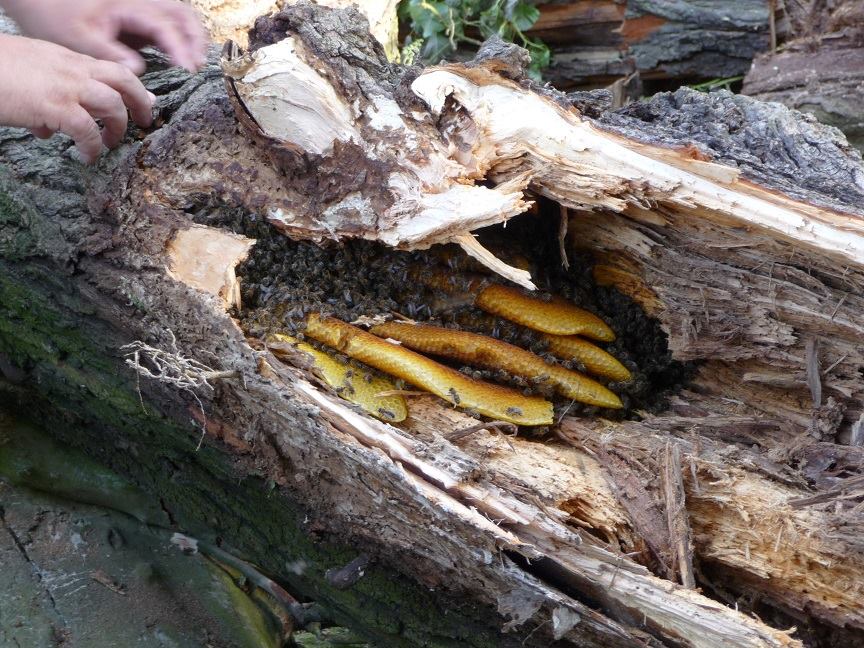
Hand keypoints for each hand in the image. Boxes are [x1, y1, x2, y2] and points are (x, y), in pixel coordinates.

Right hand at [0, 34, 154, 162]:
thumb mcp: (24, 79)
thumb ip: (43, 99)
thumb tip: (47, 131)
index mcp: (64, 58)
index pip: (107, 68)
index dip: (131, 86)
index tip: (144, 99)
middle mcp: (70, 68)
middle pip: (123, 78)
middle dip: (140, 101)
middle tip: (145, 121)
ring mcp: (65, 86)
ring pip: (113, 104)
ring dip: (119, 127)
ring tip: (112, 143)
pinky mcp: (55, 106)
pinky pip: (88, 131)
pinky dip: (93, 147)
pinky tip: (88, 157)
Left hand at [3, 0, 206, 73]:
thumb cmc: (53, 15)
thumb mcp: (80, 39)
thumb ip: (112, 56)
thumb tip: (139, 71)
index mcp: (127, 6)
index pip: (165, 26)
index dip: (181, 47)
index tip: (189, 68)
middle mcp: (137, 3)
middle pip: (181, 14)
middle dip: (196, 38)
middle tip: (198, 64)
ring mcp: (138, 8)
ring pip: (178, 15)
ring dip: (191, 37)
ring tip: (195, 61)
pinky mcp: (135, 17)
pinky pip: (166, 23)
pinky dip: (179, 38)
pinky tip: (179, 57)